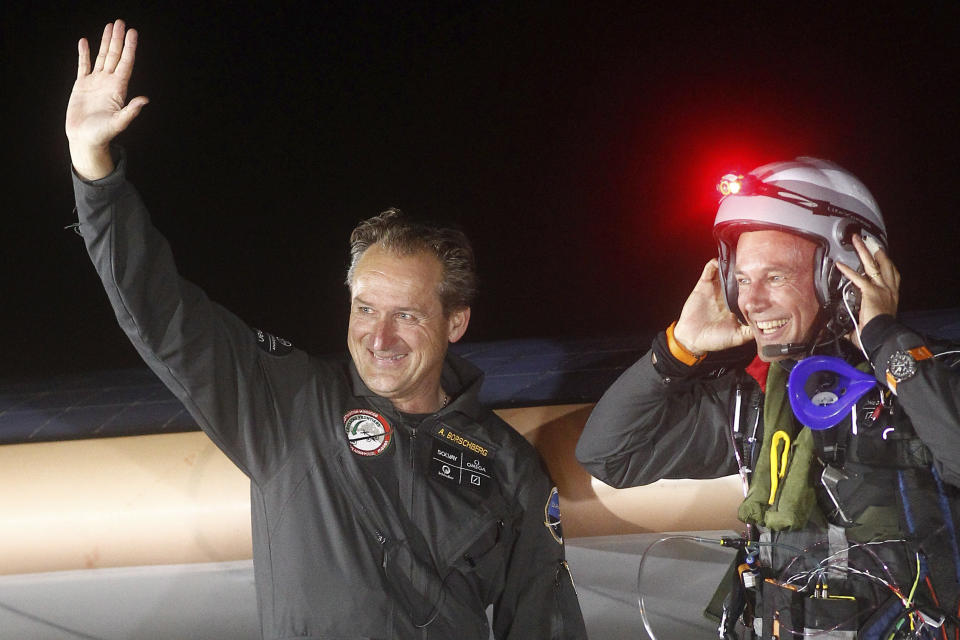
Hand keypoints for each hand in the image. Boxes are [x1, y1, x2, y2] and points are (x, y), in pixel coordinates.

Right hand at [65, 20, 147, 179]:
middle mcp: (109, 83)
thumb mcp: (119, 123)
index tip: (132, 33)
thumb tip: (145, 100)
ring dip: (105, 42)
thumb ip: (131, 111)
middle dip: (118, 39)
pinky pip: (83, 66)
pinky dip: (84, 54)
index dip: (130, 48)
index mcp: (118, 89)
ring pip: (101, 57)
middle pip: (115, 56)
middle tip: (121, 23)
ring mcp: (95, 83)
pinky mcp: (81, 86)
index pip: (126, 64)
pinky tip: (84, 41)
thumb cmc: (103, 134)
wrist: (85, 140)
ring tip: (109, 26)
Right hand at [673, 259, 753, 353]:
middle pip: (737, 277)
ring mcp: (714, 289)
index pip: (747, 289)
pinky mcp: (703, 285)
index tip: (762, 277)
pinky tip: (720, 262)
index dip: (754, 283)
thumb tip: (768, 326)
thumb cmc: (714, 340)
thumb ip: (751, 331)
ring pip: (724, 271)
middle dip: (743, 271)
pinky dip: (714, 263)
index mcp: (735, 304)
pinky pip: (709, 270)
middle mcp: (726, 295)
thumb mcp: (738, 337)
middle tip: (752, 264)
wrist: (692, 339)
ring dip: (730, 264)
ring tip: (737, 259)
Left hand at [835, 235, 899, 327]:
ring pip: (872, 265)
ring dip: (864, 251)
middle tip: (869, 241)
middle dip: (876, 251)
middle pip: (884, 265)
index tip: (882, 254)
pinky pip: (858, 278)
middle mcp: (889, 290)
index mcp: (892, 296)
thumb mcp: (870, 325)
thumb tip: (844, 331)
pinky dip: (848, 271)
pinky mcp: (871, 292)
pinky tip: (839, 265)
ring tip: (857, 240)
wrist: (882, 337)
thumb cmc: (877, 333)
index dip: (888, 263)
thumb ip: (857, 324)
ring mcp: (881, 289)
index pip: (893, 275)